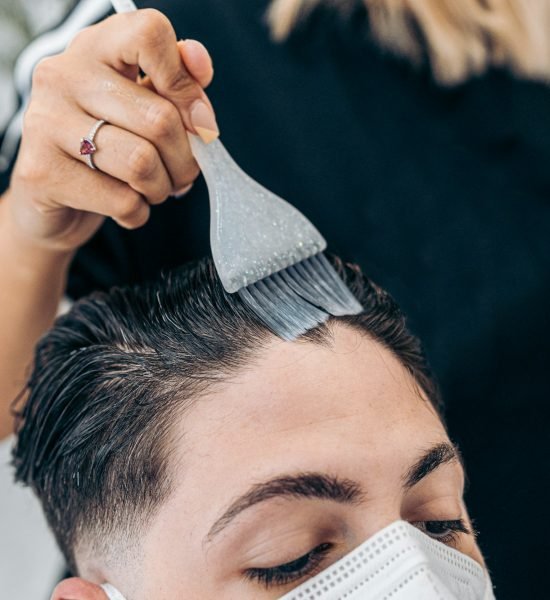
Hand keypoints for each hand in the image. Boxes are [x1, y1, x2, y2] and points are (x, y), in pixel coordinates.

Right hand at [5, 9, 216, 252]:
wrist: (54, 197)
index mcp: (95, 48)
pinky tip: (129, 206)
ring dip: (162, 188)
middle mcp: (62, 76)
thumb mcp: (143, 104)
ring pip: (141, 163)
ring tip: (155, 188)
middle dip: (186, 161)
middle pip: (159, 120)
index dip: (185, 84)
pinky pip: (122, 201)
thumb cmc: (110, 144)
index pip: (149, 35)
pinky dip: (139, 212)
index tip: (198, 120)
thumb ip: (177, 81)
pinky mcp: (43, 173)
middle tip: (182, 173)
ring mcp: (46, 123)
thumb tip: (200, 67)